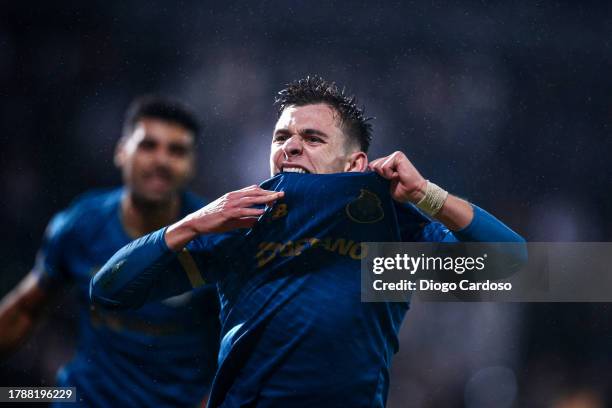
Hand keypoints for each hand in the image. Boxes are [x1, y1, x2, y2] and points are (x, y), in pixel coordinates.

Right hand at [166, 185, 283, 249]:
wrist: (197, 222)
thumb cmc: (214, 221)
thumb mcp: (231, 219)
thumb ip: (244, 219)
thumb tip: (256, 222)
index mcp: (234, 196)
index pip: (252, 190)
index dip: (265, 191)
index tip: (276, 194)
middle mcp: (233, 197)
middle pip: (254, 192)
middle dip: (269, 193)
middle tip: (282, 194)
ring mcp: (230, 204)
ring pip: (251, 199)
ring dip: (265, 199)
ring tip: (276, 200)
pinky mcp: (227, 212)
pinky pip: (243, 210)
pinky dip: (254, 210)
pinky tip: (262, 211)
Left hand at [368, 151, 426, 203]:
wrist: (413, 193)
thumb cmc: (401, 190)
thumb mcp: (384, 184)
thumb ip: (376, 176)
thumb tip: (367, 171)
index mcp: (386, 163)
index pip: (371, 166)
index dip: (375, 175)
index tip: (387, 181)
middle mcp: (390, 158)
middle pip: (372, 165)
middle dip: (380, 176)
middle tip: (393, 179)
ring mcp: (394, 155)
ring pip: (377, 166)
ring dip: (386, 176)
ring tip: (396, 177)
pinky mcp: (397, 156)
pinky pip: (384, 167)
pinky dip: (389, 174)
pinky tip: (398, 175)